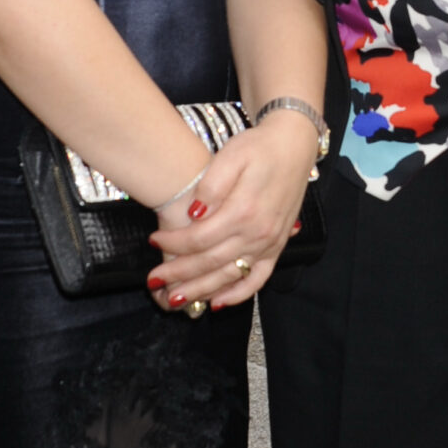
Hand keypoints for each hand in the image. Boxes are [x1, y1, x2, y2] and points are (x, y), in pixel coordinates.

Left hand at [146, 113, 320, 312]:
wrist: (293, 145)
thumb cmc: (258, 147)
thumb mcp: (231, 155)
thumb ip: (211, 186)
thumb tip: (194, 213)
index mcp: (243, 211)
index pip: (200, 239)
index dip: (173, 243)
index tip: (153, 240)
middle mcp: (258, 233)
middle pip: (211, 262)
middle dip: (179, 274)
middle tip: (153, 280)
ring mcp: (270, 243)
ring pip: (230, 276)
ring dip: (201, 291)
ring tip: (175, 299)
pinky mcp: (277, 246)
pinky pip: (258, 279)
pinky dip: (238, 295)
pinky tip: (217, 303)